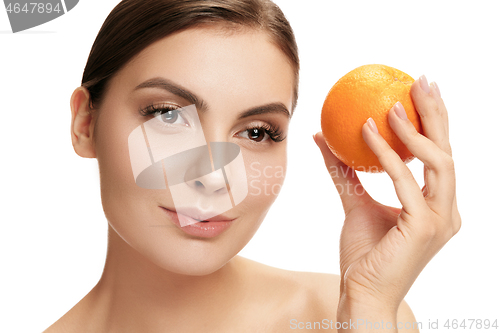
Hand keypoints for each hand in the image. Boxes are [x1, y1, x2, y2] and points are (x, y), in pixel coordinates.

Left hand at [314, 76, 460, 317]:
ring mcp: (440, 219)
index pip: (439, 154)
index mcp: (436, 205)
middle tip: (420, 80)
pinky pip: (405, 180)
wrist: (361, 293)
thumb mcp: (353, 202)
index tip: (419, 91)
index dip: (434, 121)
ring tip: (391, 104)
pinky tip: (367, 131)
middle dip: (437, 113)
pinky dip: (387, 154)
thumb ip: (344, 170)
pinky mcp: (424, 227)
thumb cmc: (364, 254)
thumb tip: (323, 137)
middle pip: (447, 150)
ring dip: (415, 129)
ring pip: (438, 162)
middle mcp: (446, 210)